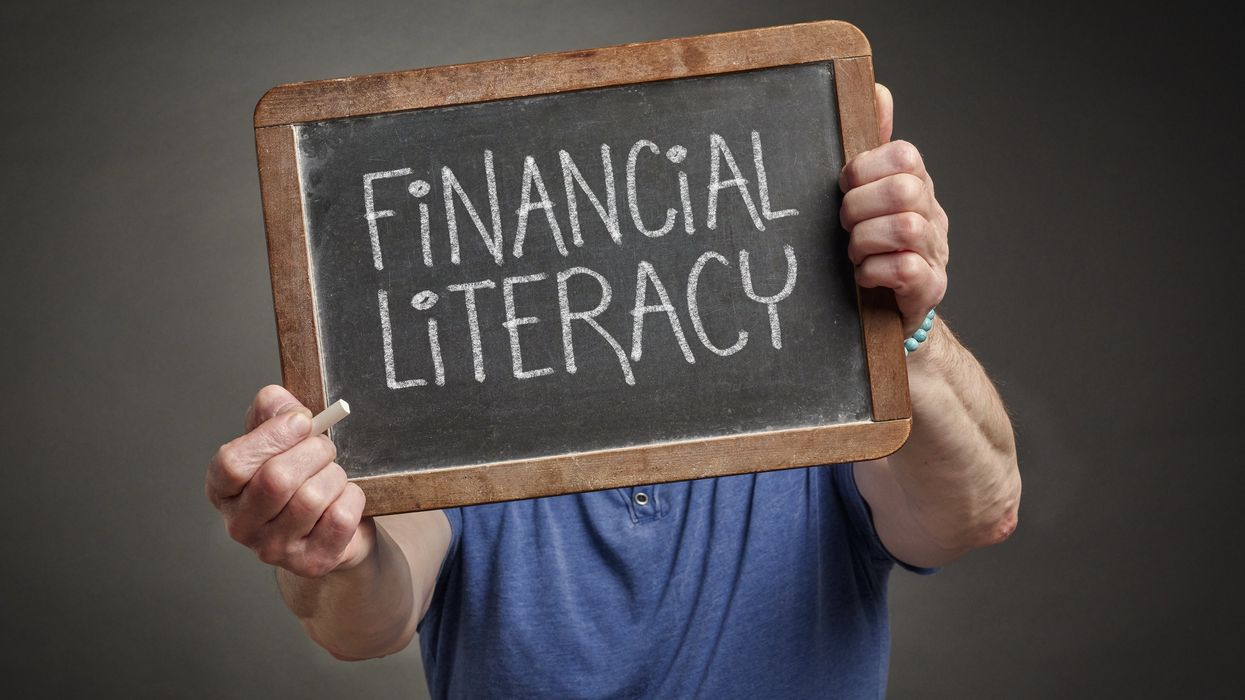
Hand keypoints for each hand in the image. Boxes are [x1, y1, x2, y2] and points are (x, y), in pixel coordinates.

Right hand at [206, 385, 372, 577]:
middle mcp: (241, 525)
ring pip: (312, 498)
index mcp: (224, 490)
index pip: (232, 463)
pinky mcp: (310, 563)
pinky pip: (340, 518)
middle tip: (325, 447)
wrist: (333, 526)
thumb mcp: (280, 436)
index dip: (272, 436)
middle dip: (314, 452)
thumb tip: (281, 403)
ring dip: (334, 475)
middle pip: (277, 480)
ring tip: (332, 475)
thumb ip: (273, 410)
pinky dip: (352, 498)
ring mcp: (273, 550)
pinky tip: (344, 498)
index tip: (303, 420)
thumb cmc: (302, 475)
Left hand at [839, 84, 949, 334]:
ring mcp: (935, 252)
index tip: (843, 187)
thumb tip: (879, 91)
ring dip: (865, 241)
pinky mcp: (930, 288)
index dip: (863, 169)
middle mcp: (932, 214)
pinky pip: (906, 270)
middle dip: (859, 207)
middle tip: (844, 225)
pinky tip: (863, 276)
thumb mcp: (866, 197)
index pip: (903, 155)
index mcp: (916, 185)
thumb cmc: (871, 248)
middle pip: (905, 190)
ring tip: (853, 253)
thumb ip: (871, 149)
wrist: (887, 313)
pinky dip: (875, 271)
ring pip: (906, 229)